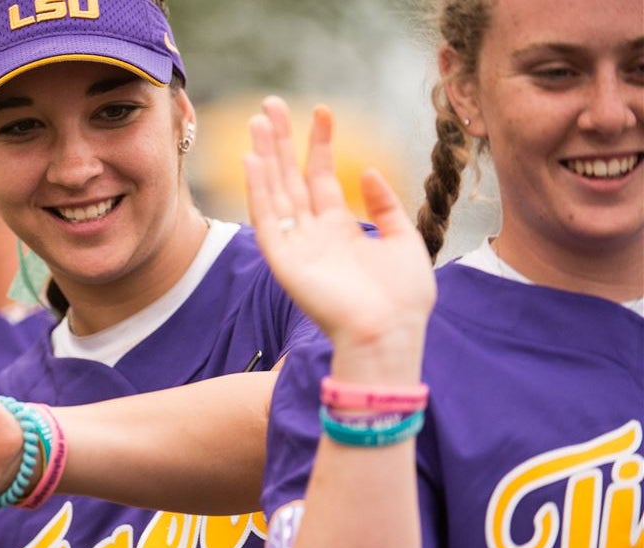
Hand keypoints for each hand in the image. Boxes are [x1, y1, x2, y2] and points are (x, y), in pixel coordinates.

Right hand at [245, 97, 435, 372]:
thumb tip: (365, 172)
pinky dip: (257, 189)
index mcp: (340, 230)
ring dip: (264, 155)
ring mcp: (295, 245)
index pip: (321, 177)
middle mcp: (312, 234)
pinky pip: (266, 219)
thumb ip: (386, 206)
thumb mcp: (405, 242)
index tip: (322, 111)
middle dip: (281, 141)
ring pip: (274, 191)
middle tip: (271, 104)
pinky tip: (252, 160)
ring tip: (258, 120)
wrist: (389, 334)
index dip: (319, 143)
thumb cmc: (402, 299)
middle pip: (290, 177)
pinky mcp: (283, 259)